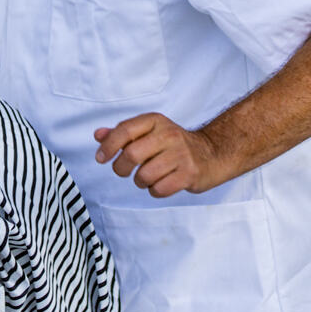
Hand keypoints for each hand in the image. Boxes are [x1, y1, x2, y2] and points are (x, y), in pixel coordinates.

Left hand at [93, 114, 226, 198]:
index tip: (100, 158)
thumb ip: (123, 133)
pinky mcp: (189, 174)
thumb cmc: (173, 144)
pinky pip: (159, 189)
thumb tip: (98, 135)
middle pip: (131, 154)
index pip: (125, 130)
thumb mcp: (149, 131)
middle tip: (124, 170)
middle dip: (121, 168)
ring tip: (146, 177)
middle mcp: (169, 135)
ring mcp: (181, 155)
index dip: (108, 146)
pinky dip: (154, 190)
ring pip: (144, 175)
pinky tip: (161, 183)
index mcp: (156, 121)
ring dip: (139, 181)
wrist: (212, 153)